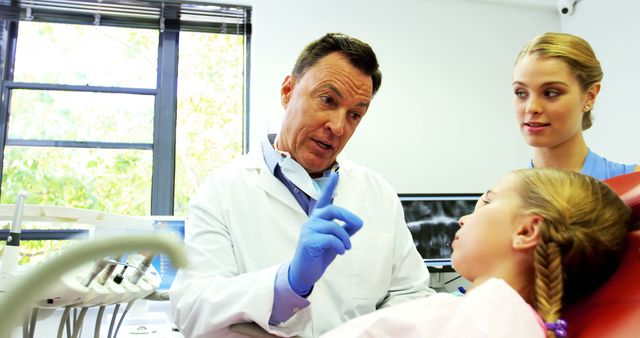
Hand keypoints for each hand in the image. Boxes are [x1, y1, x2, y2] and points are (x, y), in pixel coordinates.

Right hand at [288, 173, 362, 295]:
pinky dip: (340, 245)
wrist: (305, 272)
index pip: (323, 200)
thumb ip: (345, 230)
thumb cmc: (319, 255)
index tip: (335, 174)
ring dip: (345, 238)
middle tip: (358, 224)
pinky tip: (341, 252)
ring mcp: (308, 231)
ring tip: (347, 247)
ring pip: (333, 227)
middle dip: (348, 217)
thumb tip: (358, 222)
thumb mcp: (335, 241)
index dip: (329, 187)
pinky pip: (330, 239)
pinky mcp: (308, 242)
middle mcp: (312, 222)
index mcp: (317, 219)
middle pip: (332, 210)